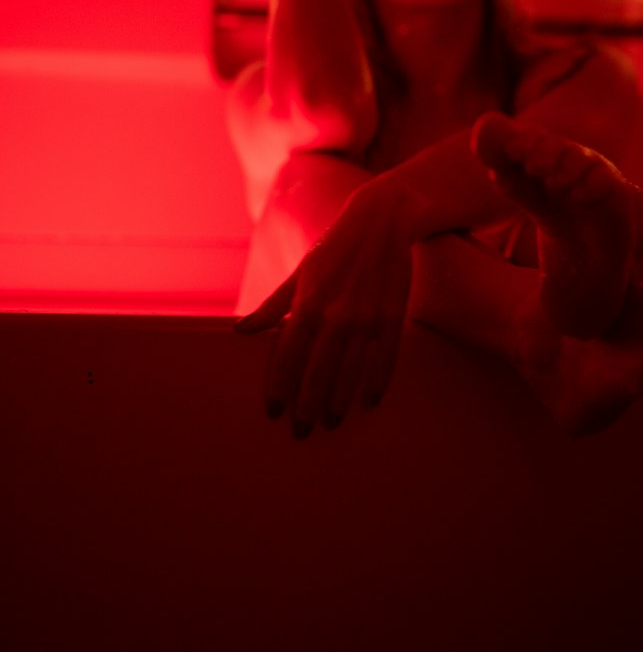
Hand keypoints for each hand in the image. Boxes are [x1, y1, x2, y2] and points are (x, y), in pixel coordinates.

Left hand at [233, 180, 426, 435]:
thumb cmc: (335, 247)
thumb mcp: (301, 273)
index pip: (287, 355)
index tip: (274, 412)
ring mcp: (366, 316)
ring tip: (331, 422)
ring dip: (339, 400)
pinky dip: (377, 381)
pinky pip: (386, 357)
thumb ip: (273, 305)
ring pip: (350, 370)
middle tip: (301, 432)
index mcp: (308, 303)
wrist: (382, 219)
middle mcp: (336, 313)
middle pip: (317, 371)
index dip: (279, 386)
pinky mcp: (393, 315)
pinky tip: (369, 401)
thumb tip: (240, 331)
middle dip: (307, 405)